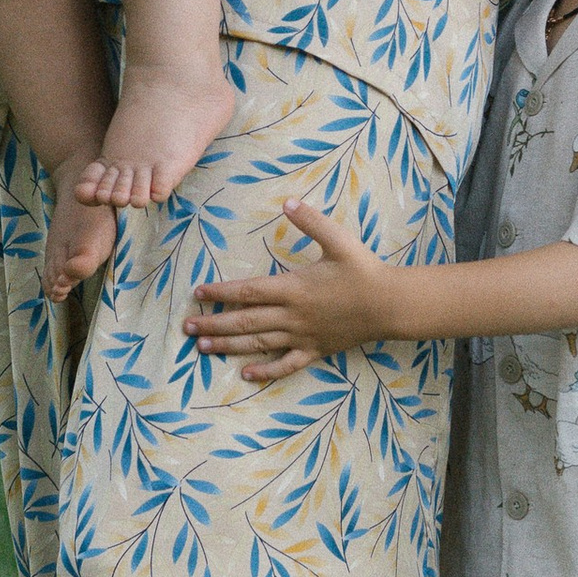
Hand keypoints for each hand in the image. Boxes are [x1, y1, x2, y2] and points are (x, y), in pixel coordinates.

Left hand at [188, 199, 404, 380]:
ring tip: (203, 347)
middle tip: (188, 327)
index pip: (248, 291)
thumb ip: (311, 221)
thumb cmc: (364, 271)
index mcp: (293, 287)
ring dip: (229, 345)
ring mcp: (302, 336)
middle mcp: (292, 315)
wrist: (389, 305)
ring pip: (258, 343)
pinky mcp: (315, 351)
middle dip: (214, 323)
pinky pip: (286, 365)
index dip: (221, 292)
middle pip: (245, 321)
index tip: (198, 293)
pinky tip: (246, 375)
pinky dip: (265, 371)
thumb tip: (287, 202)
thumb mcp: (339, 240)